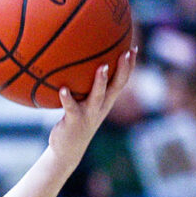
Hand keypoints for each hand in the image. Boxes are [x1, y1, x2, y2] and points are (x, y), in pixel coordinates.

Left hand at [48, 48, 136, 167]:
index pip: (121, 81)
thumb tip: (74, 64)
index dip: (129, 66)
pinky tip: (62, 88)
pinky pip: (71, 108)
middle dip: (123, 69)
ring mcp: (89, 114)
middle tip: (126, 52)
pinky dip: (67, 98)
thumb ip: (83, 87)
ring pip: (98, 96)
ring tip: (102, 67)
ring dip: (101, 82)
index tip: (133, 47)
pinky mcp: (74, 121)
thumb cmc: (74, 120)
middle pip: (116, 86)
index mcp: (105, 101)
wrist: (68, 149)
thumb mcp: (82, 103)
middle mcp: (101, 107)